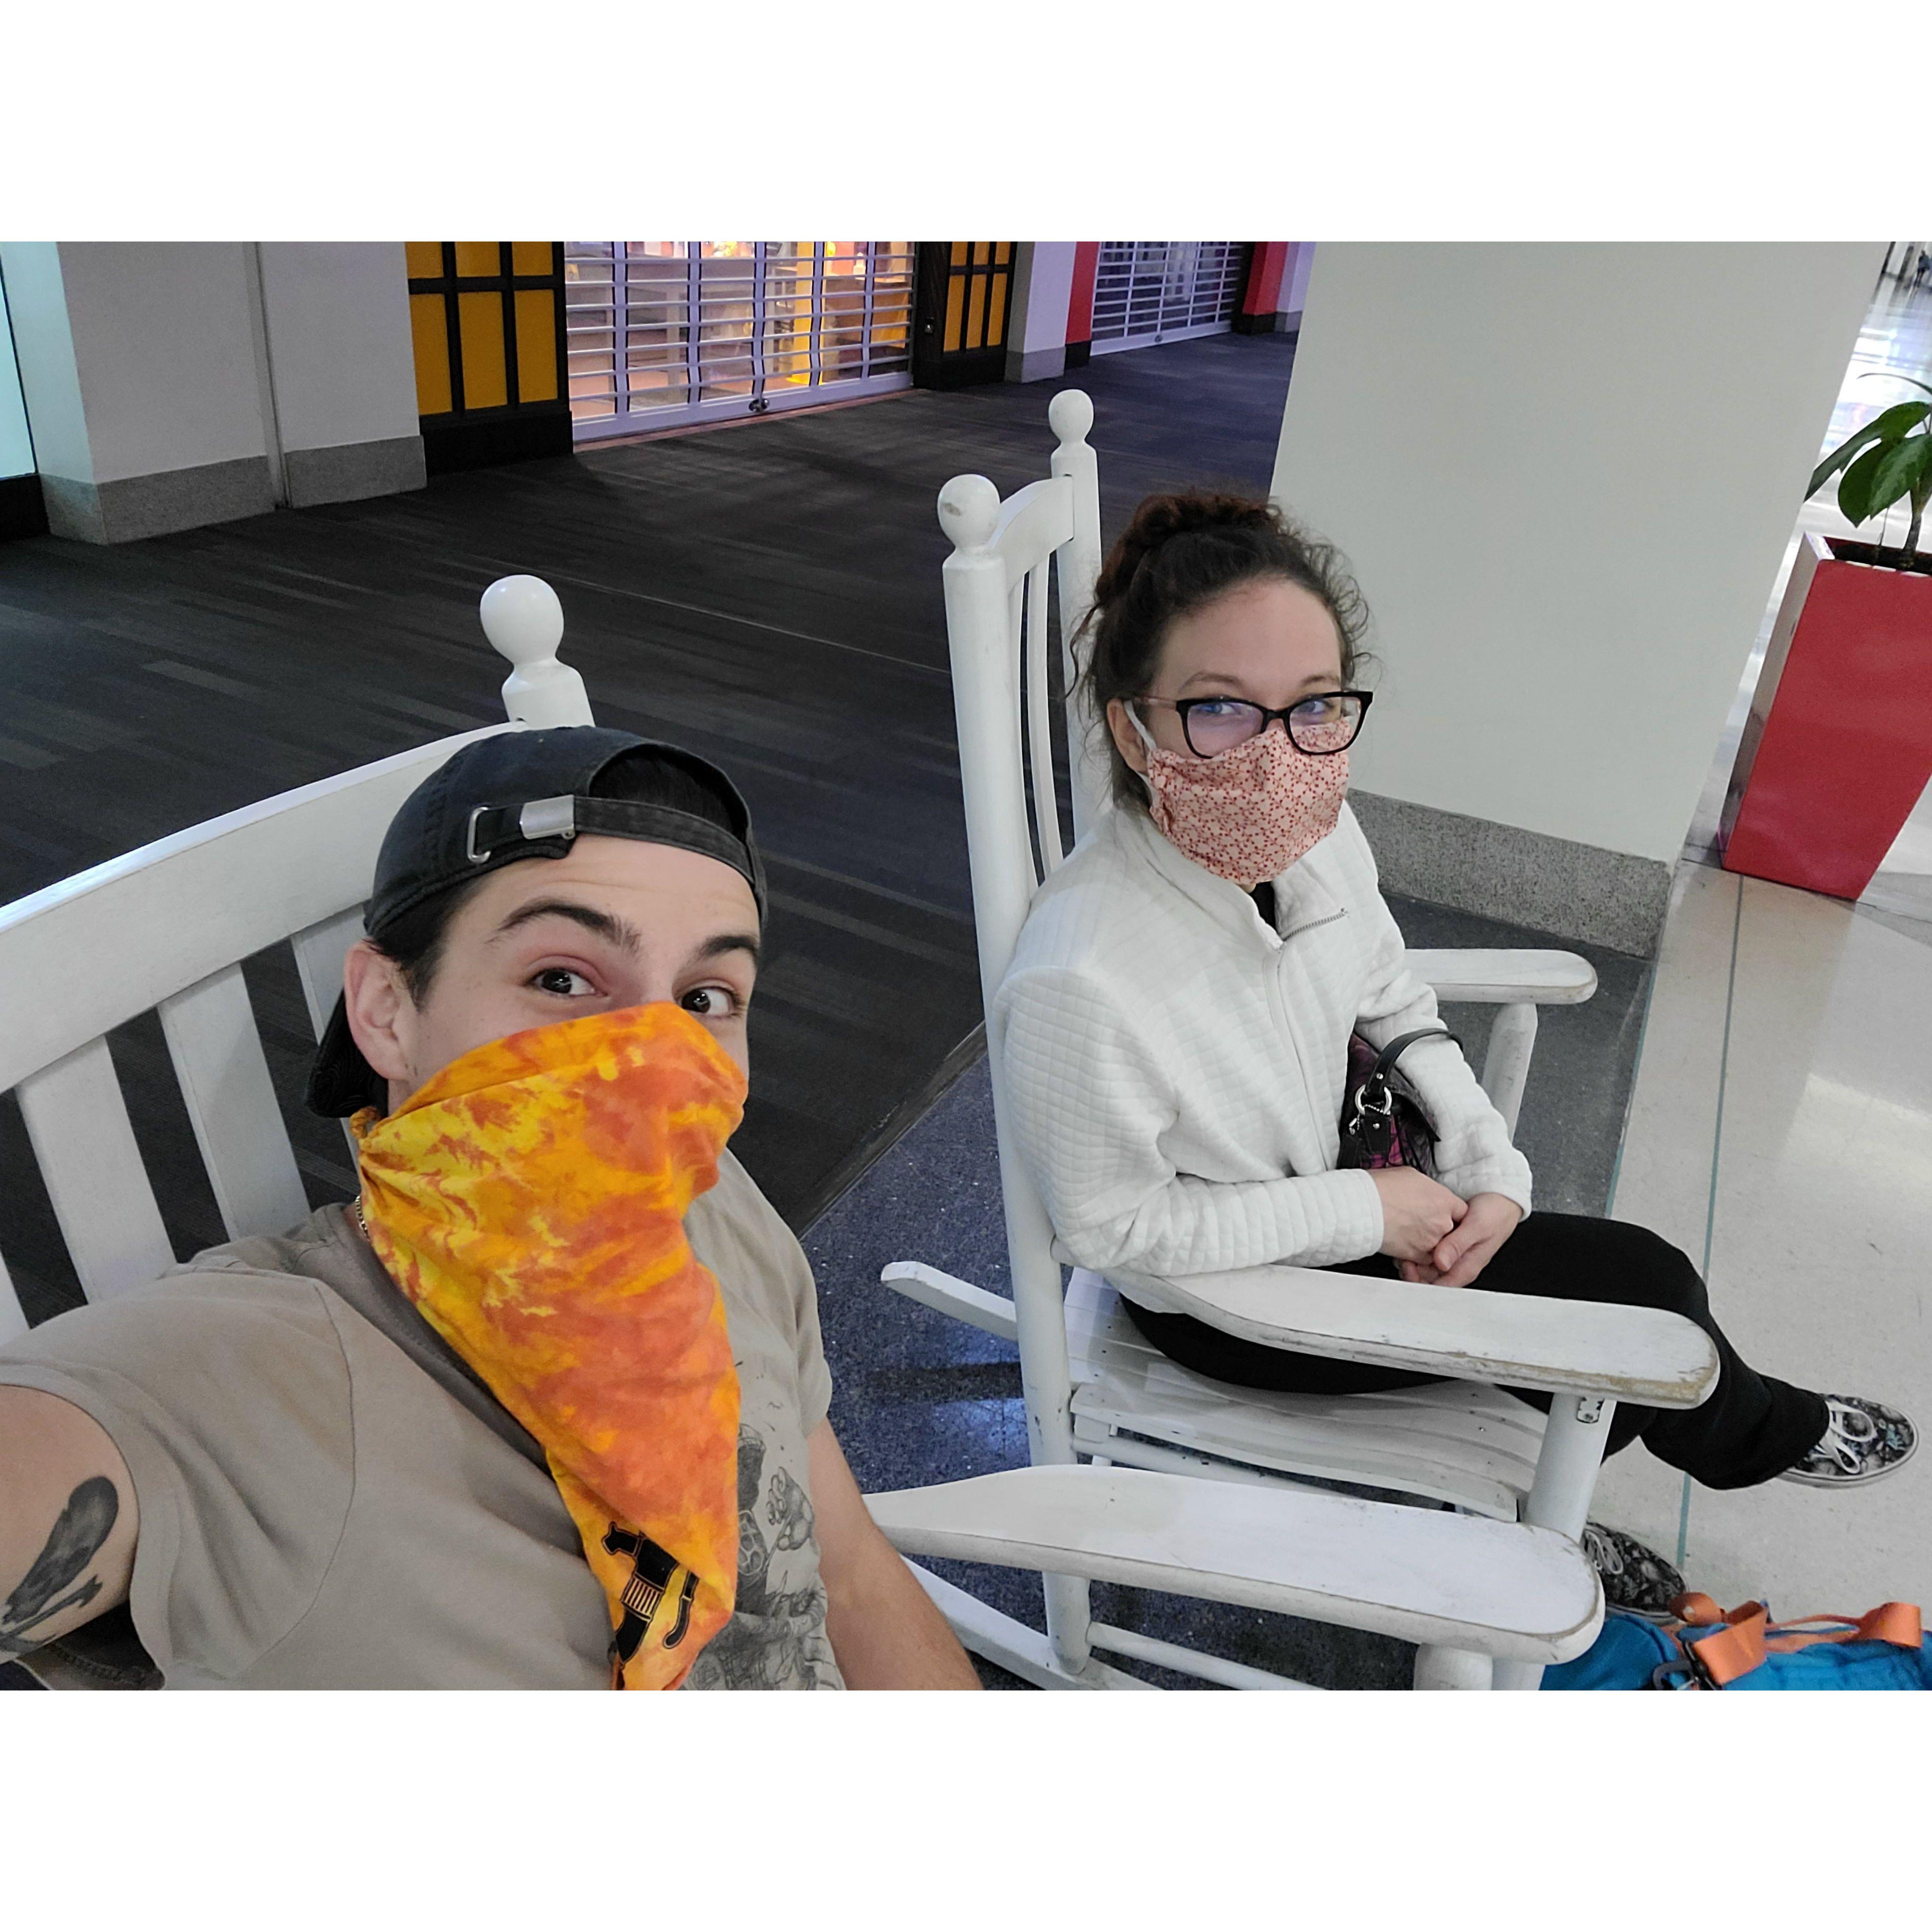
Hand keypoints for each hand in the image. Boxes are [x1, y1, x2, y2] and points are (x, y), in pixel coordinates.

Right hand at [1370, 1167, 1468, 1263]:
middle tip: (1421, 1221)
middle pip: (1450, 1230)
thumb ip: (1427, 1188)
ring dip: (1426, 1241)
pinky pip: (1424, 1259)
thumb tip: (1424, 1192)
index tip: (1442, 1213)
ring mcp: (1430, 1241)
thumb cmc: (1381, 1188)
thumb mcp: (1411, 1176)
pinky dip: (1416, 1254)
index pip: (1462, 1211)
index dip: (1451, 1213)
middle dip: (1437, 1227)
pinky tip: (1403, 1241)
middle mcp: (1442, 1222)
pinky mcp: (1416, 1255)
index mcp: (1444, 1201)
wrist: (1363, 1206)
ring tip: (1408, 1230)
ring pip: (1438, 1246)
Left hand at [1397, 1191, 1522, 1287]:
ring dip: (1413, 1260)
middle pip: (1431, 1278)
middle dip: (1413, 1272)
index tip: (1407, 1268)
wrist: (1501, 1198)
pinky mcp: (1447, 1244)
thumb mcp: (1477, 1226)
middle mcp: (1459, 1263)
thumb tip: (1441, 1263)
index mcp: (1468, 1266)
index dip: (1421, 1281)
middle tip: (1400, 1257)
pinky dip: (1418, 1248)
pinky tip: (1409, 1240)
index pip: (1441, 1286)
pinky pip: (1429, 1252)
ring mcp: (1453, 1254)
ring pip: (1428, 1266)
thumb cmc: (1495, 1213)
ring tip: (1401, 1249)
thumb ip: (1458, 1245)